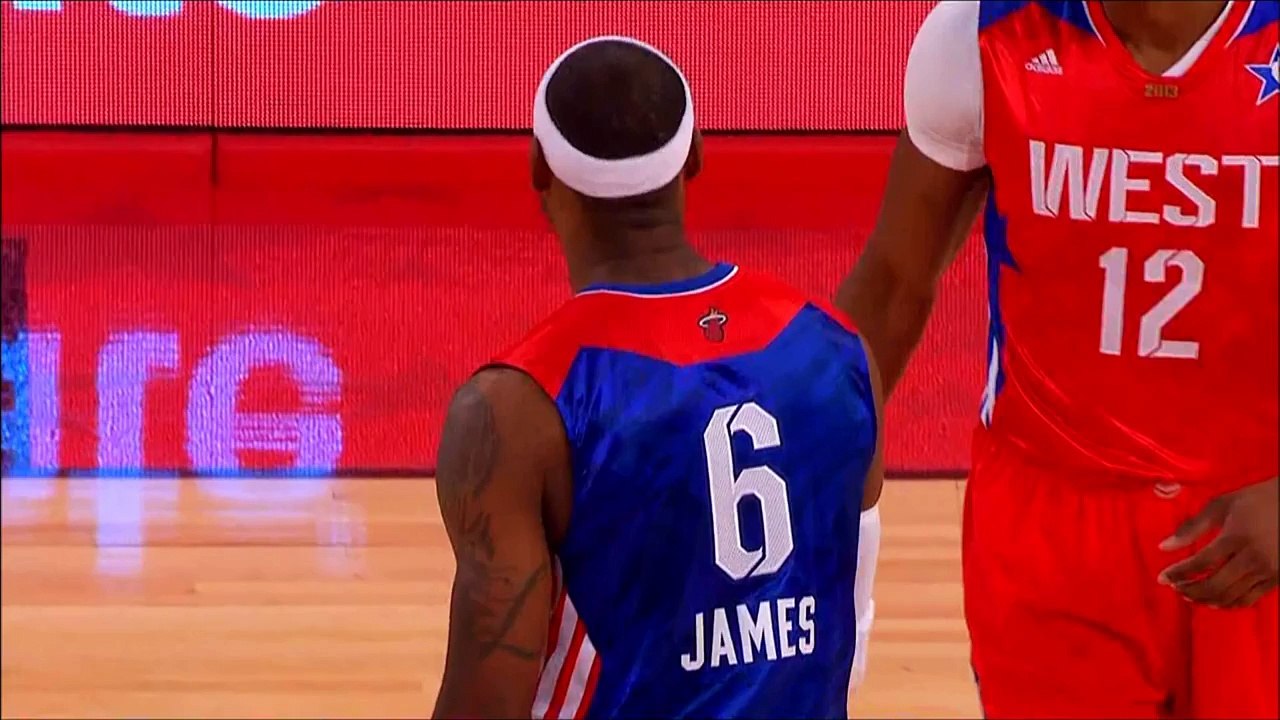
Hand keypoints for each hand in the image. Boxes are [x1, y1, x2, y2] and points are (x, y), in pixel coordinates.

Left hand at [1158, 477, 1278, 608]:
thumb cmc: (1255, 500)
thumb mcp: (1221, 505)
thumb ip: (1192, 527)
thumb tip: (1164, 547)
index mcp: (1235, 537)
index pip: (1201, 563)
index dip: (1178, 573)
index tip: (1162, 577)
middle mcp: (1252, 558)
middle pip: (1215, 585)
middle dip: (1190, 590)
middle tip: (1175, 587)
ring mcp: (1267, 571)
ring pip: (1231, 597)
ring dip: (1206, 600)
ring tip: (1189, 595)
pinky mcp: (1276, 579)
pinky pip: (1249, 600)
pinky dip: (1228, 604)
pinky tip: (1214, 601)